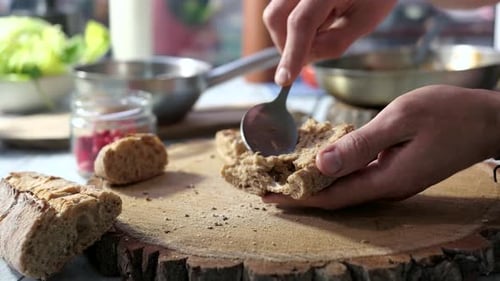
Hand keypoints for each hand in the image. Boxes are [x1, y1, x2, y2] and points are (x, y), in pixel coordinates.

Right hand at [263, 0, 396, 85]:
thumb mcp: (365, 22)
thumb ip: (334, 43)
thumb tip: (304, 60)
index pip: (301, 23)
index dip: (292, 54)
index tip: (285, 80)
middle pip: (275, 17)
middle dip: (286, 44)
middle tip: (309, 54)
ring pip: (274, 14)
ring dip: (289, 33)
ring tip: (321, 28)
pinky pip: (280, 9)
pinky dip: (291, 23)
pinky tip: (317, 19)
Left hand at [263, 85, 499, 208]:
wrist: (486, 121)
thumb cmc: (448, 114)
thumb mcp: (400, 121)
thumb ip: (360, 145)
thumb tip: (321, 165)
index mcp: (386, 179)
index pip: (331, 197)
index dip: (298, 199)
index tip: (268, 197)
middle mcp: (387, 187)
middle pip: (335, 198)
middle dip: (300, 195)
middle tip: (268, 188)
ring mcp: (394, 181)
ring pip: (346, 188)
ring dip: (315, 186)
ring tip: (286, 178)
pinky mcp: (398, 172)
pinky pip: (359, 178)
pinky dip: (335, 174)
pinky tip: (321, 166)